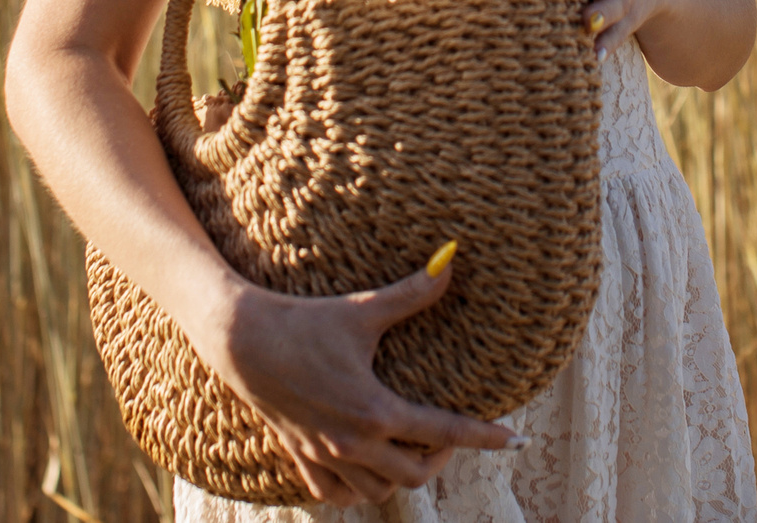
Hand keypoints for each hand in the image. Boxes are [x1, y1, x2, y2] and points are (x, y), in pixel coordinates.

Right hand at [196, 253, 519, 504]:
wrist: (243, 340)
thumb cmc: (307, 322)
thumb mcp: (363, 309)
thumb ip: (411, 293)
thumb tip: (450, 262)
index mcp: (375, 411)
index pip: (443, 432)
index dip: (483, 436)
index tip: (513, 438)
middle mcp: (352, 442)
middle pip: (414, 475)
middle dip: (442, 459)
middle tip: (452, 436)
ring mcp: (324, 454)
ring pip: (375, 492)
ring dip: (400, 477)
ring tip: (414, 451)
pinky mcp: (300, 454)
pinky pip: (332, 494)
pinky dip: (355, 490)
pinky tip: (368, 468)